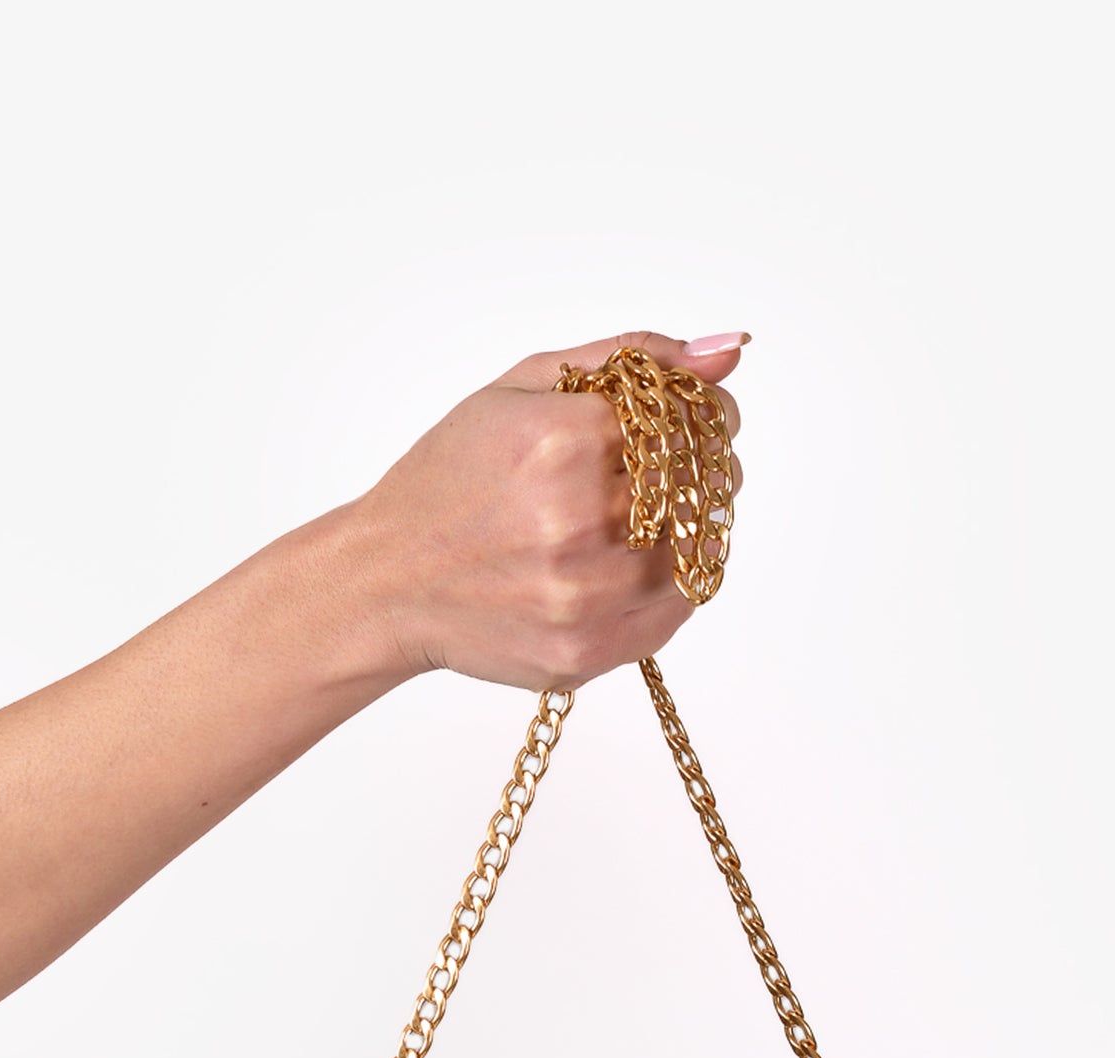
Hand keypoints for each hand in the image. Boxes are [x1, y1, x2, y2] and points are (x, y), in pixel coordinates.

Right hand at [323, 329, 746, 695]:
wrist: (387, 580)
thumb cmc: (452, 478)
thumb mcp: (522, 388)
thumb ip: (629, 358)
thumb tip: (728, 348)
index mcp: (559, 442)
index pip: (690, 421)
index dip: (704, 416)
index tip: (695, 419)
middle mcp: (575, 522)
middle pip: (701, 488)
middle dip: (700, 471)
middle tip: (666, 471)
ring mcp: (583, 597)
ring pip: (696, 555)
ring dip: (689, 532)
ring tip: (641, 519)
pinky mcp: (585, 653)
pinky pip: (672, 614)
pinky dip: (664, 586)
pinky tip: (622, 565)